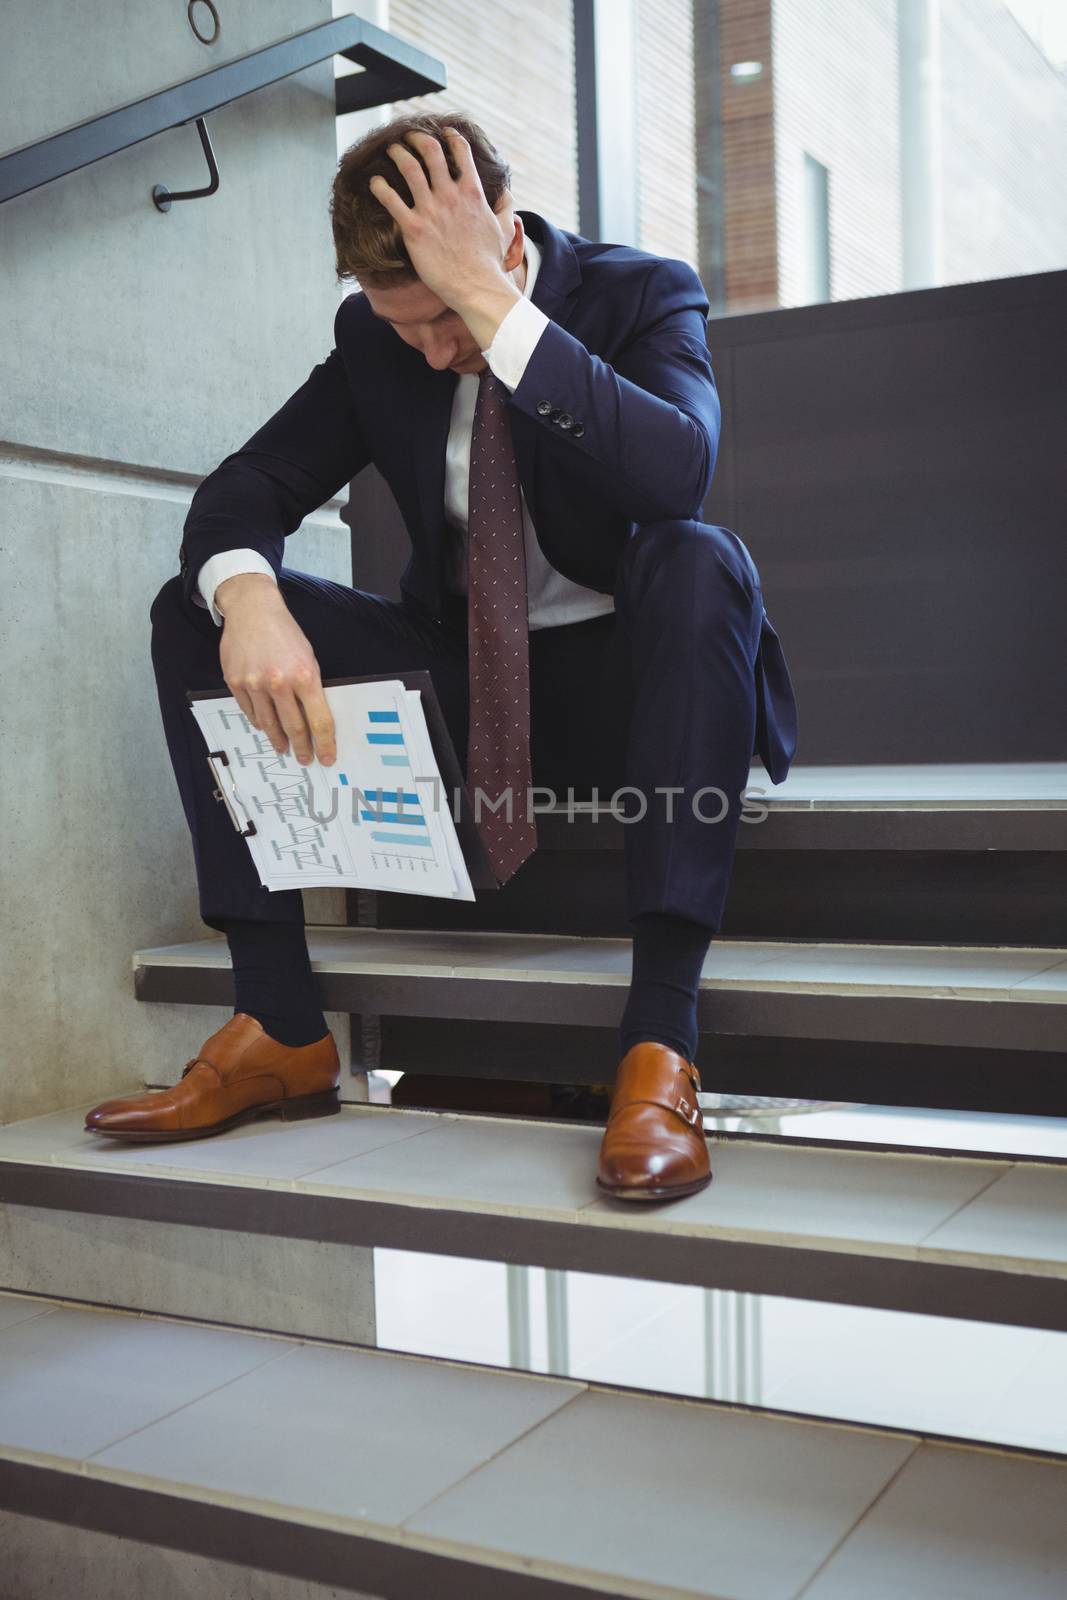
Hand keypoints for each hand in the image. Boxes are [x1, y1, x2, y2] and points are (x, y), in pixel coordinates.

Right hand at [217, 582, 335, 766]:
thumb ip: (311, 688)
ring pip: (268, 724)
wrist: (253, 610)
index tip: (327, 758)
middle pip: (293, 727)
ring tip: (283, 748)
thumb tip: (313, 719)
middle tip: (304, 759)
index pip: (319, 720)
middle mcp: (279, 682)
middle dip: (301, 748)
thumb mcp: (309, 657)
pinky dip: (259, 722)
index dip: (324, 744)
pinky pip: (249, 711)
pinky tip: (265, 727)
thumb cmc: (285, 633)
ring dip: (278, 739)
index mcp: (305, 676)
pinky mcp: (235, 682)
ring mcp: (254, 683)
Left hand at [368, 128, 514, 313]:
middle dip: (417, 138)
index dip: (451, 137)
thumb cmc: (490, 263)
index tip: (443, 133)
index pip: (460, 151)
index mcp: (472, 192)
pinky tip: (375, 182)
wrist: (476, 287)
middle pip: (430, 150)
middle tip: (409, 137)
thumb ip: (507, 208)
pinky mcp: (414, 229)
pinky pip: (391, 200)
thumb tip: (508, 195)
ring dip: (398, 154)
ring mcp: (431, 210)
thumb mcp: (505, 230)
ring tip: (391, 150)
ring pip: (409, 167)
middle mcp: (450, 195)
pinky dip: (380, 187)